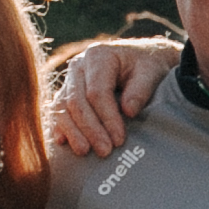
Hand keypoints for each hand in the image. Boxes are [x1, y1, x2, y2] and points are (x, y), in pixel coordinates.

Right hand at [48, 36, 181, 156]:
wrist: (139, 58)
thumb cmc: (146, 65)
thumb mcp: (151, 72)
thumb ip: (141, 90)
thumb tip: (129, 111)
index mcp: (98, 56)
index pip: (97, 92)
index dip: (107, 118)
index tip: (119, 140)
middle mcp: (78, 66)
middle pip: (77, 101)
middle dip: (90, 129)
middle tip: (105, 151)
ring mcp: (69, 79)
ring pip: (62, 107)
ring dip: (73, 132)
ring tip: (85, 152)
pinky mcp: (66, 92)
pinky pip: (57, 111)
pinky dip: (60, 127)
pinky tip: (64, 143)